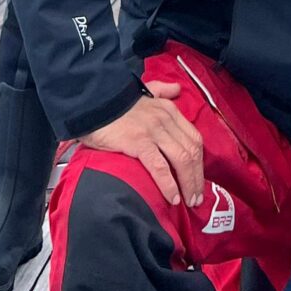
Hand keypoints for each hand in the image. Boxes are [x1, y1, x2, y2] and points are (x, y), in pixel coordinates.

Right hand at [83, 82, 205, 208]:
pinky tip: (172, 198)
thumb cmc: (114, 103)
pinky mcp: (139, 142)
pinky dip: (169, 185)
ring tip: (187, 201)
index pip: (194, 138)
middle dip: (197, 177)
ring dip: (188, 184)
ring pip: (181, 160)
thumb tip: (176, 89)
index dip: (199, 162)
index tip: (198, 179)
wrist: (91, 103)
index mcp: (168, 109)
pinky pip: (160, 167)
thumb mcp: (144, 91)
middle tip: (196, 197)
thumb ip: (162, 90)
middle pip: (191, 151)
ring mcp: (153, 131)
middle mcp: (165, 119)